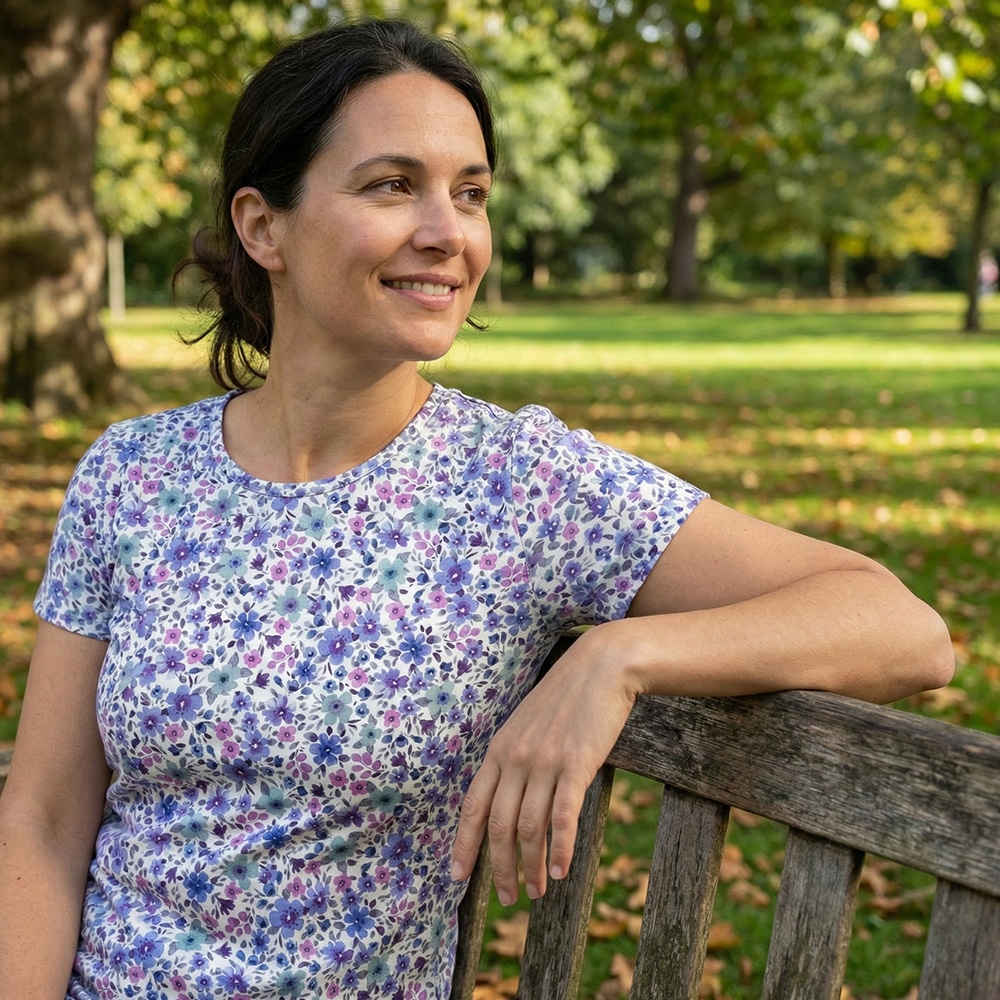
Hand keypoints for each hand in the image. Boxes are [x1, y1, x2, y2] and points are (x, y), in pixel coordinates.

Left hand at [450, 627, 635, 904]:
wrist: (600, 667)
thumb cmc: (566, 699)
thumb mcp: (526, 725)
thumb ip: (514, 758)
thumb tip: (509, 798)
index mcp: (498, 750)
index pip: (472, 807)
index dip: (464, 845)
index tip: (457, 877)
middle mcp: (515, 758)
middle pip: (498, 826)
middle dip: (500, 868)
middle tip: (508, 897)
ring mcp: (545, 761)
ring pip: (529, 828)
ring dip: (532, 866)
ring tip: (538, 890)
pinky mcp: (576, 764)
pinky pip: (563, 816)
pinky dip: (560, 849)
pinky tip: (562, 871)